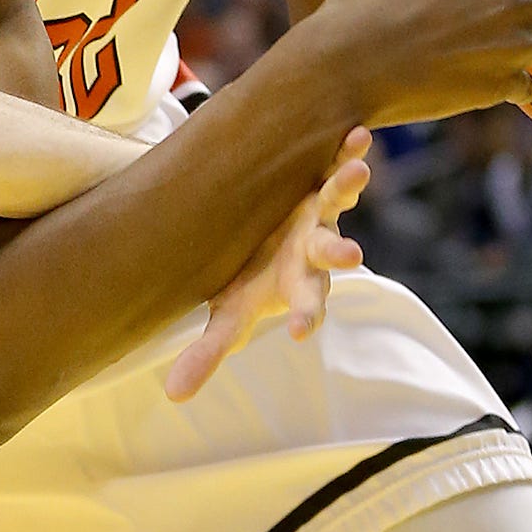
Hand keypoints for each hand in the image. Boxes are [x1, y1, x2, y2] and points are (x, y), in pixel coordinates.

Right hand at [165, 128, 369, 401]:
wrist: (277, 237)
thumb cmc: (253, 280)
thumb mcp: (230, 313)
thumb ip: (208, 352)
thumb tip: (174, 397)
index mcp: (293, 285)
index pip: (300, 307)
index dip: (303, 317)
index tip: (302, 333)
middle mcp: (314, 250)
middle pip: (329, 255)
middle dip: (337, 254)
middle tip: (354, 256)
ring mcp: (321, 214)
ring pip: (336, 200)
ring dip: (347, 186)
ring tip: (358, 172)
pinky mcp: (320, 181)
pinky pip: (337, 164)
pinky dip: (348, 151)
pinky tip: (358, 134)